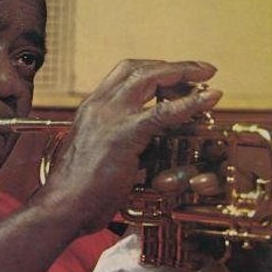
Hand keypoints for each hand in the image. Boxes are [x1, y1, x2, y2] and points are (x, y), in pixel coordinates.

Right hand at [41, 59, 221, 233]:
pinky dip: (190, 102)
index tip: (174, 73)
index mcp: (91, 109)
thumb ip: (117, 141)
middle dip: (172, 65)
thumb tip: (143, 146)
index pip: (123, 74)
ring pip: (149, 78)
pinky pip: (163, 112)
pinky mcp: (123, 135)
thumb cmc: (77, 190)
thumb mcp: (96, 154)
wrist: (61, 206)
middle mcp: (98, 106)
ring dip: (182, 72)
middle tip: (200, 70)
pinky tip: (210, 98)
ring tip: (206, 75)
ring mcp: (109, 117)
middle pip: (138, 68)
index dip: (153, 69)